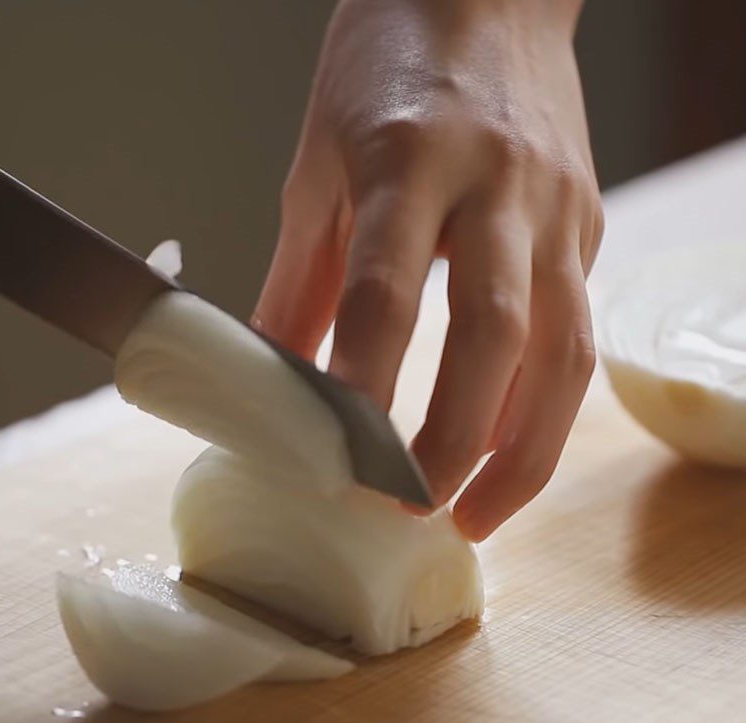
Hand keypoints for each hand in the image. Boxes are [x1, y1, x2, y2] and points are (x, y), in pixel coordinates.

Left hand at [253, 0, 602, 539]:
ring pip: (563, 352)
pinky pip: (576, 332)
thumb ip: (299, 278)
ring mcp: (556, 207)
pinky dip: (542, 407)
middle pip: (494, 337)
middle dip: (454, 443)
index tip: (339, 465)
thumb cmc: (387, 69)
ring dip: (524, 452)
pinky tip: (505, 449)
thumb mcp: (318, 164)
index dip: (363, 386)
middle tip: (412, 510)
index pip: (385, 292)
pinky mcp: (587, 226)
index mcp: (409, 159)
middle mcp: (497, 185)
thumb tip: (274, 377)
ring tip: (477, 514)